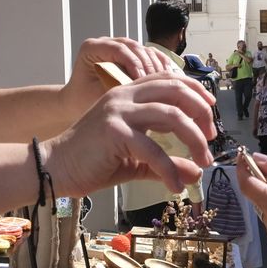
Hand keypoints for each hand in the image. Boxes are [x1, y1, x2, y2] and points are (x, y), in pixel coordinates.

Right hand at [42, 73, 215, 196]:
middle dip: (201, 113)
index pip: (170, 80)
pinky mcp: (114, 132)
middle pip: (176, 90)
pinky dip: (169, 169)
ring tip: (203, 161)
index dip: (196, 93)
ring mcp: (119, 111)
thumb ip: (165, 162)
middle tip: (210, 138)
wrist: (55, 168)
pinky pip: (153, 150)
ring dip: (194, 139)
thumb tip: (195, 171)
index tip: (210, 116)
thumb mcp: (136, 160)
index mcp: (128, 94)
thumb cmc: (93, 161)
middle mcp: (124, 96)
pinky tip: (176, 186)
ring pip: (171, 115)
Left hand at [64, 36, 176, 114]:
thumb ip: (115, 90)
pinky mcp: (132, 55)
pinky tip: (171, 78)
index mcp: (92, 48)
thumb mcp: (96, 96)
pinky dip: (161, 65)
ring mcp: (120, 47)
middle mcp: (107, 43)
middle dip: (148, 66)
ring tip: (167, 84)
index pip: (119, 50)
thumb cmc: (82, 102)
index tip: (143, 82)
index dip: (134, 64)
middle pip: (134, 47)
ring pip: (144, 50)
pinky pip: (150, 55)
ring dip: (157, 66)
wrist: (78, 104)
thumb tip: (140, 91)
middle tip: (159, 84)